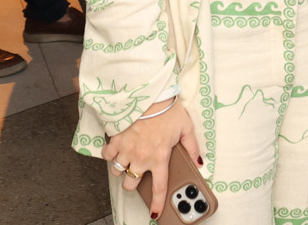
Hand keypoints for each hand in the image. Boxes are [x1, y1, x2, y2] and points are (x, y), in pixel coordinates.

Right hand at [100, 98, 200, 218]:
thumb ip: (193, 148)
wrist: (148, 95)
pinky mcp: (115, 140)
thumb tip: (201, 162)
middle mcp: (141, 158)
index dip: (157, 203)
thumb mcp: (186, 128)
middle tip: (138, 171)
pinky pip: (106, 155)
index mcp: (159, 157)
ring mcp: (126, 150)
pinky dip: (109, 155)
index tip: (155, 213)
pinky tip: (116, 149)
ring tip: (127, 159)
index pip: (159, 187)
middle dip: (133, 181)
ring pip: (117, 172)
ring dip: (121, 168)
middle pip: (130, 183)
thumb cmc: (168, 110)